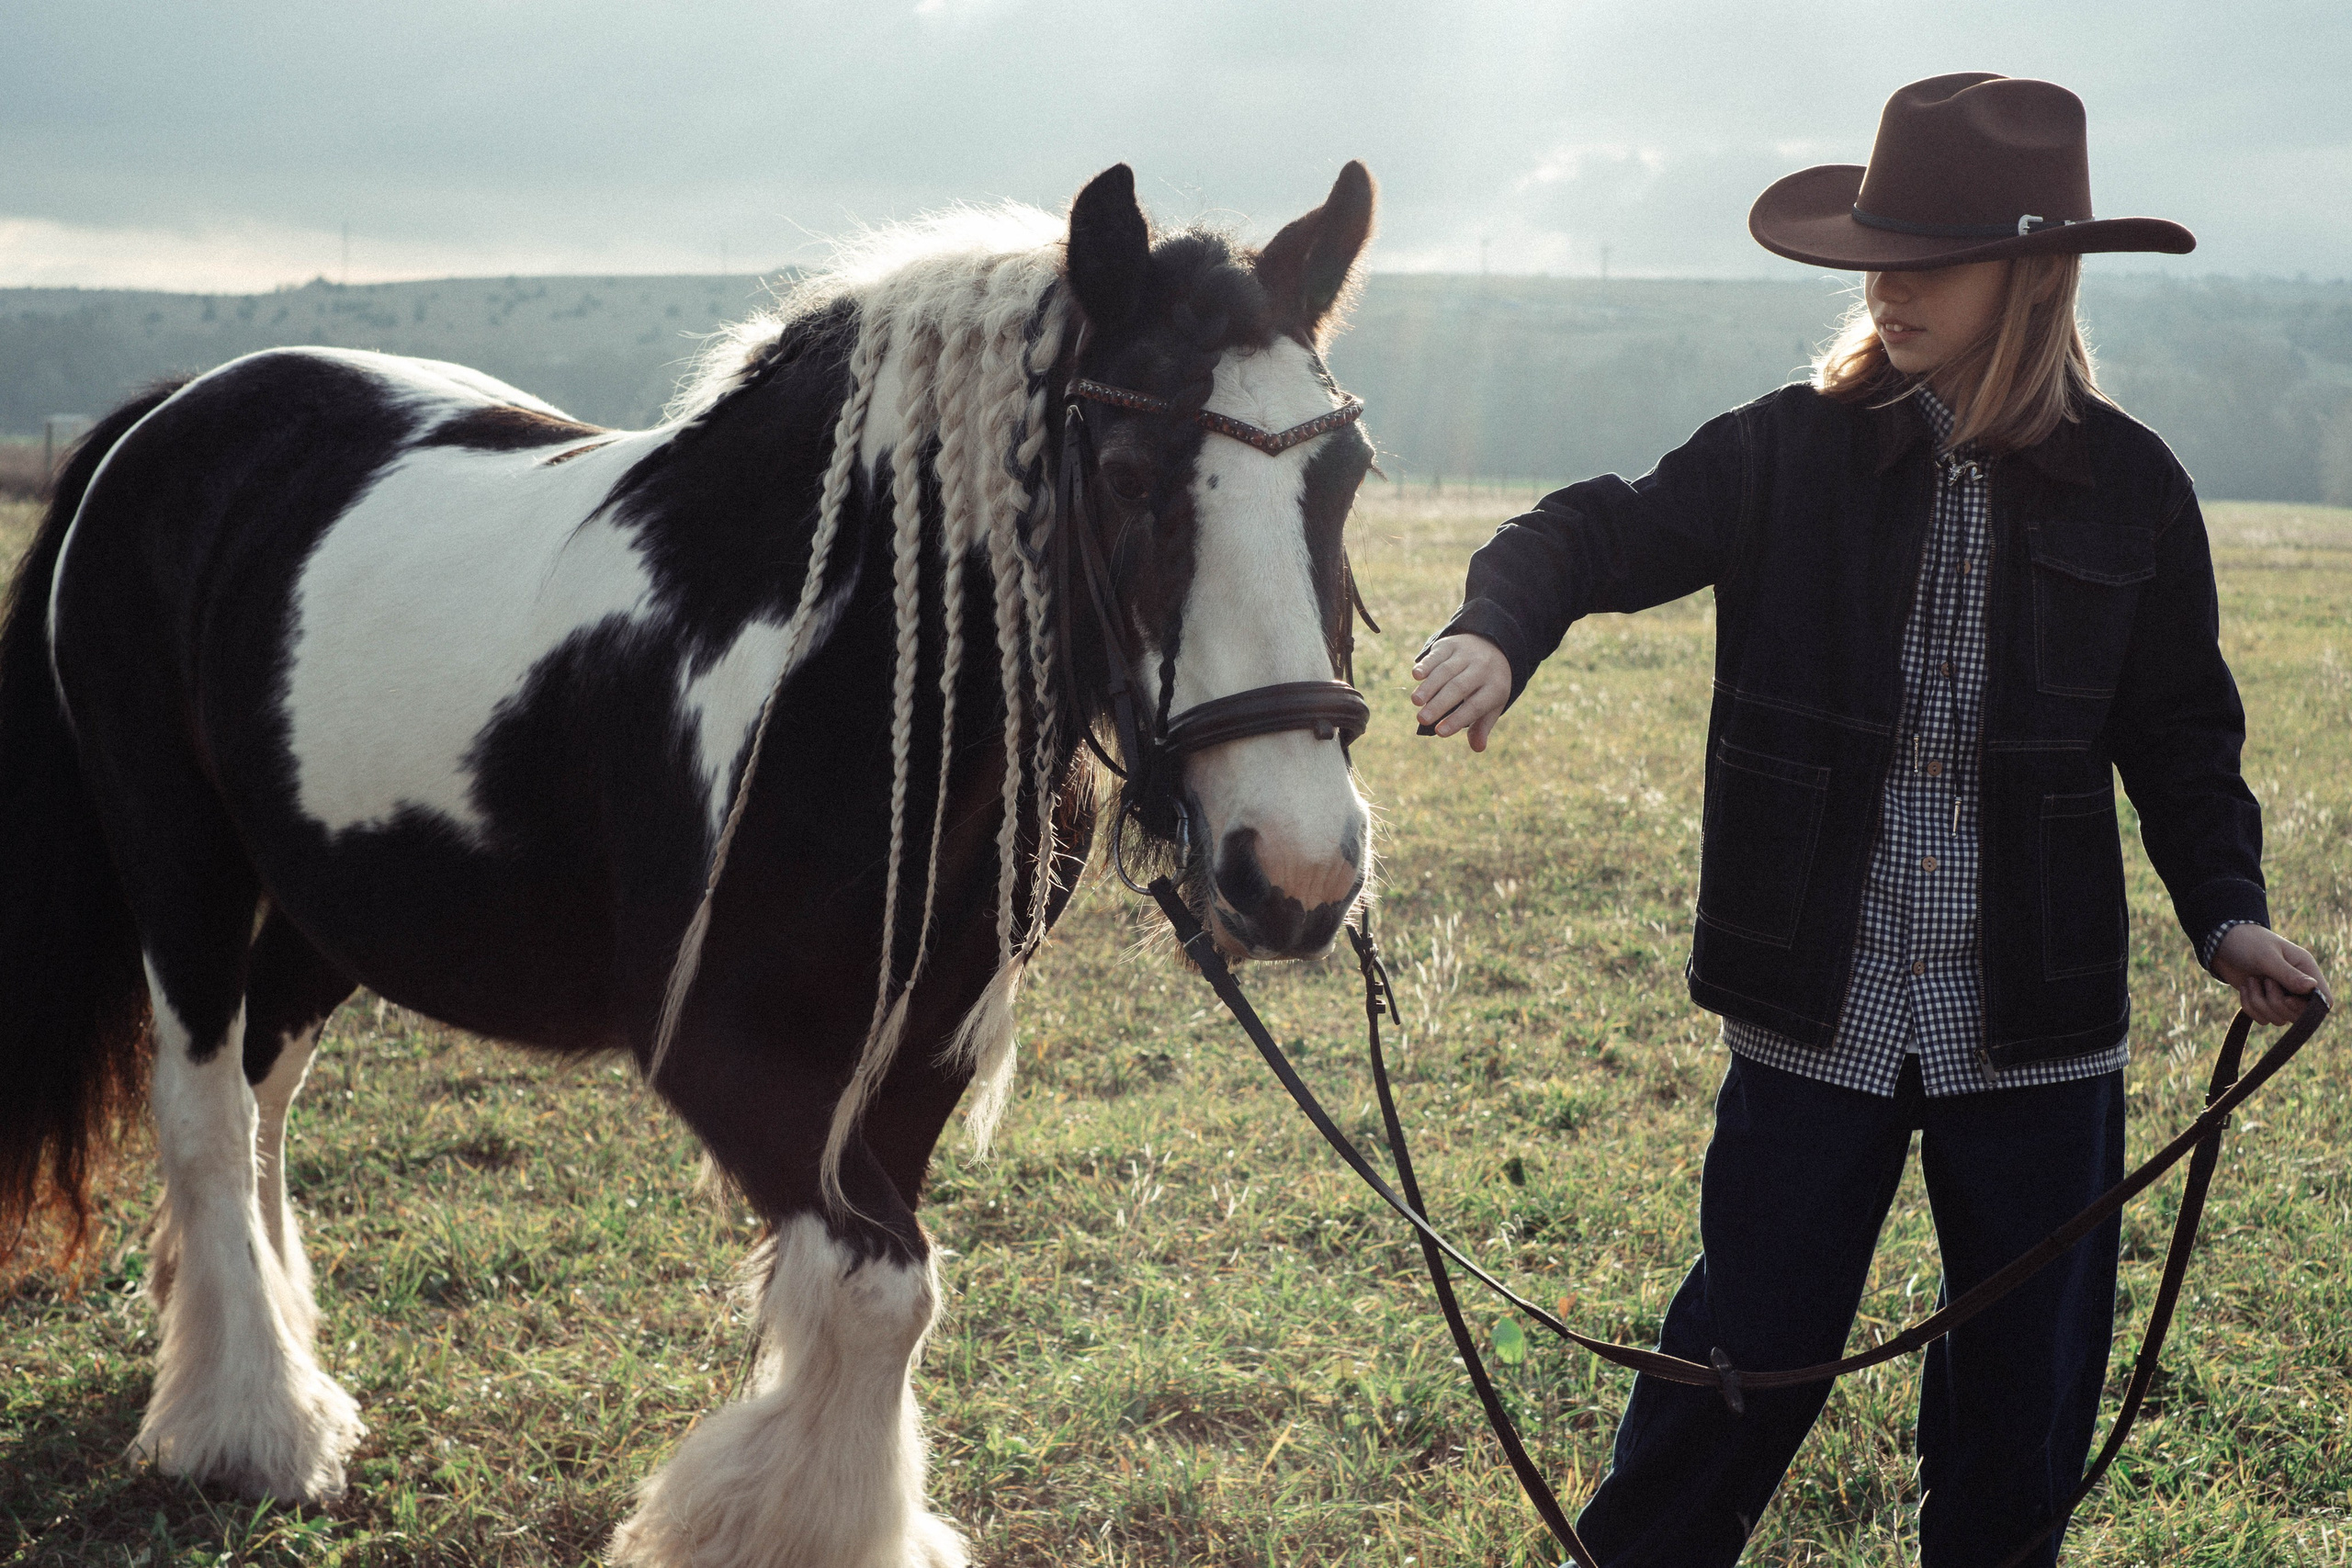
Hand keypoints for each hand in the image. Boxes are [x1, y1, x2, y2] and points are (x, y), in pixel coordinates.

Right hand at [1410, 634, 1511, 751]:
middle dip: (1440, 704)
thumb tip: (1478, 748)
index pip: (1476, 706)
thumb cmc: (1488, 685)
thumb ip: (1482, 726)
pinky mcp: (1451, 644)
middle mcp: (1482, 668)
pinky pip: (1438, 654)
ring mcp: (1466, 654)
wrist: (1493, 646)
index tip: (1439, 732)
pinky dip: (1427, 664)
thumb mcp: (1492, 704)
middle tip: (1422, 719)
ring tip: (1416, 702)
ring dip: (1429, 686)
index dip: (1458, 719)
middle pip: (1459, 687)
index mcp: (1495, 687)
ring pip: (1446, 671)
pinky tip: (1416, 675)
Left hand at [2212, 924, 2328, 1025]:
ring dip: (2259, 1003)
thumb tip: (2312, 987)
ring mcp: (2281, 996)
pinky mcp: (2264, 1002)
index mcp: (2306, 970)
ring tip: (2251, 981)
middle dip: (2276, 1003)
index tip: (2287, 998)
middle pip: (2299, 1015)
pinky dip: (2250, 1006)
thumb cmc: (2248, 943)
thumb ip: (2288, 974)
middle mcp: (2297, 986)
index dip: (2308, 1007)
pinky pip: (2262, 1019)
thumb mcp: (2267, 957)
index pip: (2324, 999)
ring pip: (2279, 1019)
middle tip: (2265, 981)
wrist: (2221, 943)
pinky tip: (2245, 988)